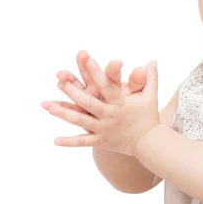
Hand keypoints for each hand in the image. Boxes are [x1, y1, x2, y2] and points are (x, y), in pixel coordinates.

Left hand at [45, 53, 159, 155]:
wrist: (149, 143)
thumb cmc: (148, 116)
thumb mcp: (151, 95)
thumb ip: (150, 77)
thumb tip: (152, 61)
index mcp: (121, 102)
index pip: (108, 85)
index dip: (98, 73)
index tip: (88, 60)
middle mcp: (110, 115)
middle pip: (89, 102)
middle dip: (74, 92)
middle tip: (60, 81)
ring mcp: (104, 129)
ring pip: (81, 120)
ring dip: (65, 114)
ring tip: (49, 107)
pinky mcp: (101, 141)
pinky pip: (83, 141)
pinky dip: (70, 142)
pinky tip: (55, 140)